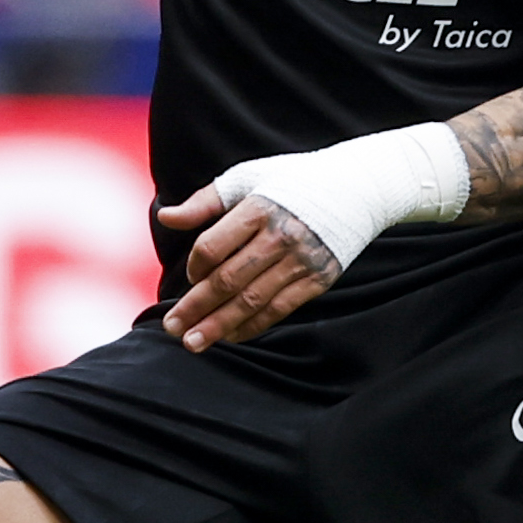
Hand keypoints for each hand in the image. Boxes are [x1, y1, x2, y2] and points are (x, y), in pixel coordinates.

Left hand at [154, 184, 343, 351]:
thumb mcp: (248, 178)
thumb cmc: (293, 181)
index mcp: (258, 208)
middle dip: (196, 307)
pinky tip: (230, 336)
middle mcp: (280, 237)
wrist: (357, 187)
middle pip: (227, 280)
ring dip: (218, 325)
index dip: (193, 268)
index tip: (188, 278)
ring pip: (251, 301)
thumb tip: (165, 217)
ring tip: (193, 343)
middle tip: (171, 328)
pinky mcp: (319, 279)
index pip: (213, 247)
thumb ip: (205, 202)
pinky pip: (279, 309)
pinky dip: (252, 326)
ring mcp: (302, 261)